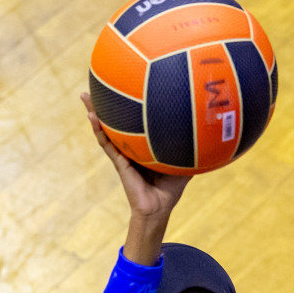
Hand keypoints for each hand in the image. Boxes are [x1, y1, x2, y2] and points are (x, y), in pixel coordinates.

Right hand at [81, 92, 188, 220]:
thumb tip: (208, 132)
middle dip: (104, 104)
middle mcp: (129, 148)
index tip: (122, 87)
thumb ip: (190, 148)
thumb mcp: (183, 163)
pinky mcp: (119, 163)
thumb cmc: (170, 189)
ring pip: (105, 129)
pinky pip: (107, 144)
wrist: (159, 208)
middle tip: (96, 84)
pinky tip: (92, 118)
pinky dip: (99, 131)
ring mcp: (122, 154)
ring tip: (85, 96)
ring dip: (94, 113)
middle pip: (114, 122)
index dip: (126, 108)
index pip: (131, 123)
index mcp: (141, 146)